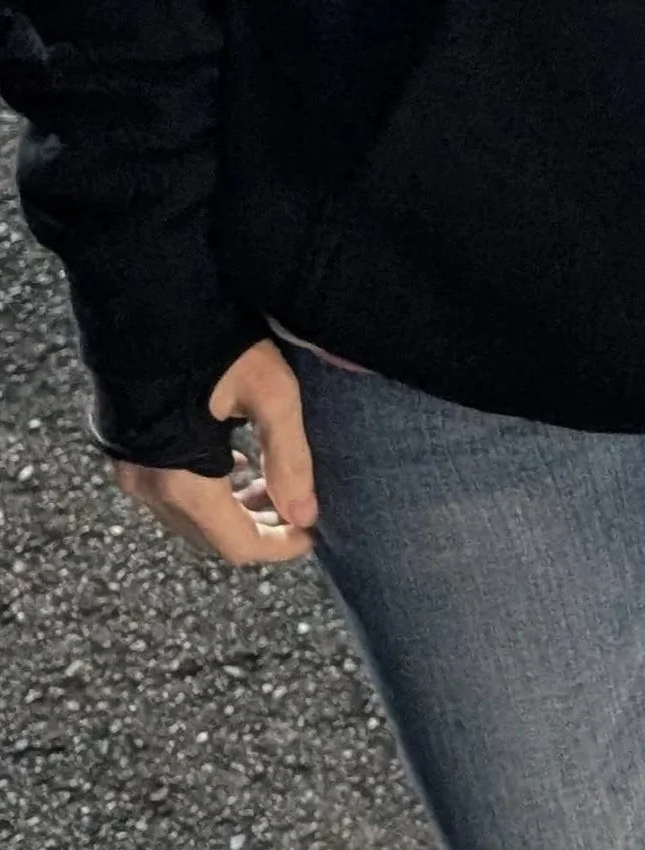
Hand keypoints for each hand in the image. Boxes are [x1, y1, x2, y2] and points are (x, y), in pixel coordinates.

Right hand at [111, 341, 317, 566]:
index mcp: (182, 481)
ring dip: (235, 509)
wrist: (146, 302)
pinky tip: (236, 462)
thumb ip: (290, 458)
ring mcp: (131, 471)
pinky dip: (209, 491)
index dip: (279, 548)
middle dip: (260, 527)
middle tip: (297, 503)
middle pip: (211, 536)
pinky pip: (172, 493)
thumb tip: (308, 515)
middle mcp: (149, 487)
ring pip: (190, 517)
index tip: (314, 533)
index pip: (236, 545)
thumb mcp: (271, 394)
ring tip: (273, 481)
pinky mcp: (126, 450)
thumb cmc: (215, 343)